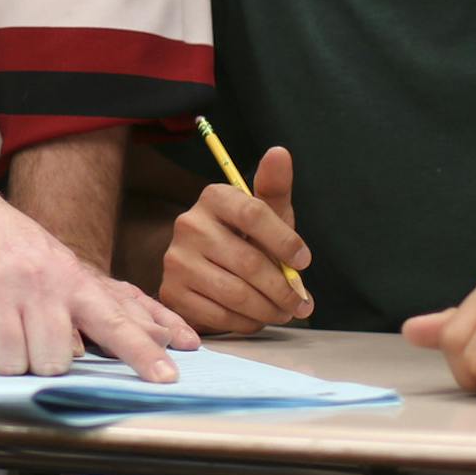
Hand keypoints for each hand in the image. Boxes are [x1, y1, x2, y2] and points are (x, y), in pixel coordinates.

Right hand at [0, 198, 195, 382]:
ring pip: (12, 365)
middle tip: (23, 334)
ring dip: (2, 358)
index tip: (168, 379)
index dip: (142, 353)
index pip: (114, 321)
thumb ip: (77, 304)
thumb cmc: (5, 242)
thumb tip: (91, 351)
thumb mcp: (52, 261)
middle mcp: (35, 284)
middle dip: (38, 360)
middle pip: (53, 362)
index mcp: (67, 276)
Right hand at [158, 146, 311, 334]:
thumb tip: (280, 152)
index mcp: (214, 197)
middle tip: (300, 304)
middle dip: (282, 289)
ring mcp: (176, 259)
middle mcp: (189, 224)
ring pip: (236, 293)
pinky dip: (246, 322)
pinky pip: (219, 315)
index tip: (304, 261)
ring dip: (268, 309)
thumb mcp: (264, 214)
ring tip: (282, 311)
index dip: (285, 241)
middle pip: (248, 262)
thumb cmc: (244, 239)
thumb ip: (274, 187)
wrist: (204, 269)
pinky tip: (254, 317)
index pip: (253, 214)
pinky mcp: (171, 291)